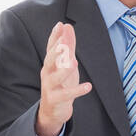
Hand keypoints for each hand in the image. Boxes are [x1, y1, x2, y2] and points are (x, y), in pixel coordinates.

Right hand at [36, 21, 91, 135]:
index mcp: (49, 63)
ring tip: (73, 62)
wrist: (52, 110)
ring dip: (64, 70)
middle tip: (63, 42)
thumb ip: (67, 46)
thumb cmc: (60, 83)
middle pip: (49, 61)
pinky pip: (66, 94)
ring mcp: (50, 87)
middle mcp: (47, 73)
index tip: (60, 25)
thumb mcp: (65, 63)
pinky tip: (88, 86)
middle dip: (56, 52)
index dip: (54, 36)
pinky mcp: (56, 100)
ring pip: (56, 78)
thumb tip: (67, 26)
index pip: (50, 47)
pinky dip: (77, 90)